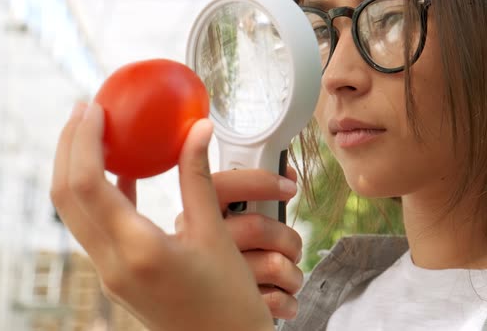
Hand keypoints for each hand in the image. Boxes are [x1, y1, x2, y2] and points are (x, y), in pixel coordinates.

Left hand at [50, 102, 273, 330]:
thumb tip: (197, 131)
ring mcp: (110, 273)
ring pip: (73, 212)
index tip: (95, 108)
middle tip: (86, 112)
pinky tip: (122, 174)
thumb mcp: (216, 234)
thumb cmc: (228, 299)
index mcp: (138, 250)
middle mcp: (113, 264)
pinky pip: (94, 227)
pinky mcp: (116, 276)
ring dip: (79, 170)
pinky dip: (99, 195)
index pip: (88, 184)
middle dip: (70, 148)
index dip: (85, 140)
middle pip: (67, 196)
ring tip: (98, 136)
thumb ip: (199, 177)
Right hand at [175, 168, 304, 319]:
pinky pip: (277, 300)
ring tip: (287, 278)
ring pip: (276, 264)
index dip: (261, 181)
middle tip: (291, 247)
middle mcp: (198, 249)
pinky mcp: (235, 313)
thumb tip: (287, 171)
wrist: (204, 321)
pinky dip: (288, 299)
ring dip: (293, 273)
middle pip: (256, 226)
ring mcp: (215, 283)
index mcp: (193, 221)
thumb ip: (251, 199)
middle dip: (287, 237)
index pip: (223, 186)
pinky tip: (279, 298)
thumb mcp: (222, 227)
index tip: (289, 186)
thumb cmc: (220, 267)